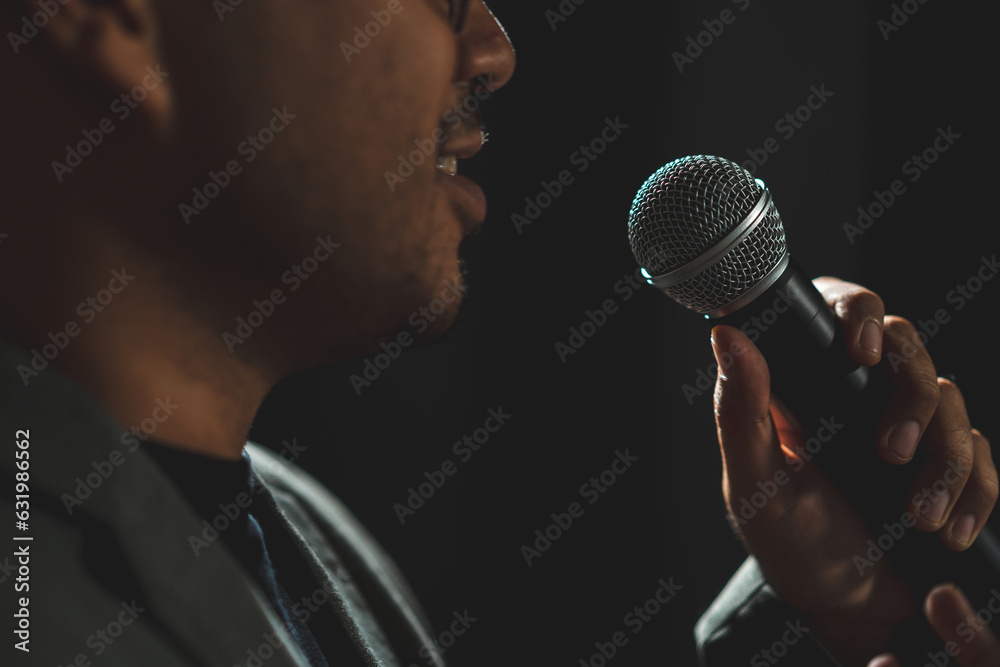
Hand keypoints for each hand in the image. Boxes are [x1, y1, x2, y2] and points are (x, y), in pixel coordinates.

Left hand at [712, 277, 996, 662]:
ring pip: (950, 400)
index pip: (841, 315)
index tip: (860, 349)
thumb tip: (724, 337)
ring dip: (944, 458)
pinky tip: (950, 529)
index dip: (859, 313)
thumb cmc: (790, 542)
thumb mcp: (755, 482)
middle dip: (909, 398)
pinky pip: (980, 454)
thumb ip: (739, 413)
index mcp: (810, 387)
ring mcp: (910, 428)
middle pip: (908, 348)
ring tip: (920, 515)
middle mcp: (861, 398)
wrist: (846, 608)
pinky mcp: (947, 465)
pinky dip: (975, 490)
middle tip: (890, 452)